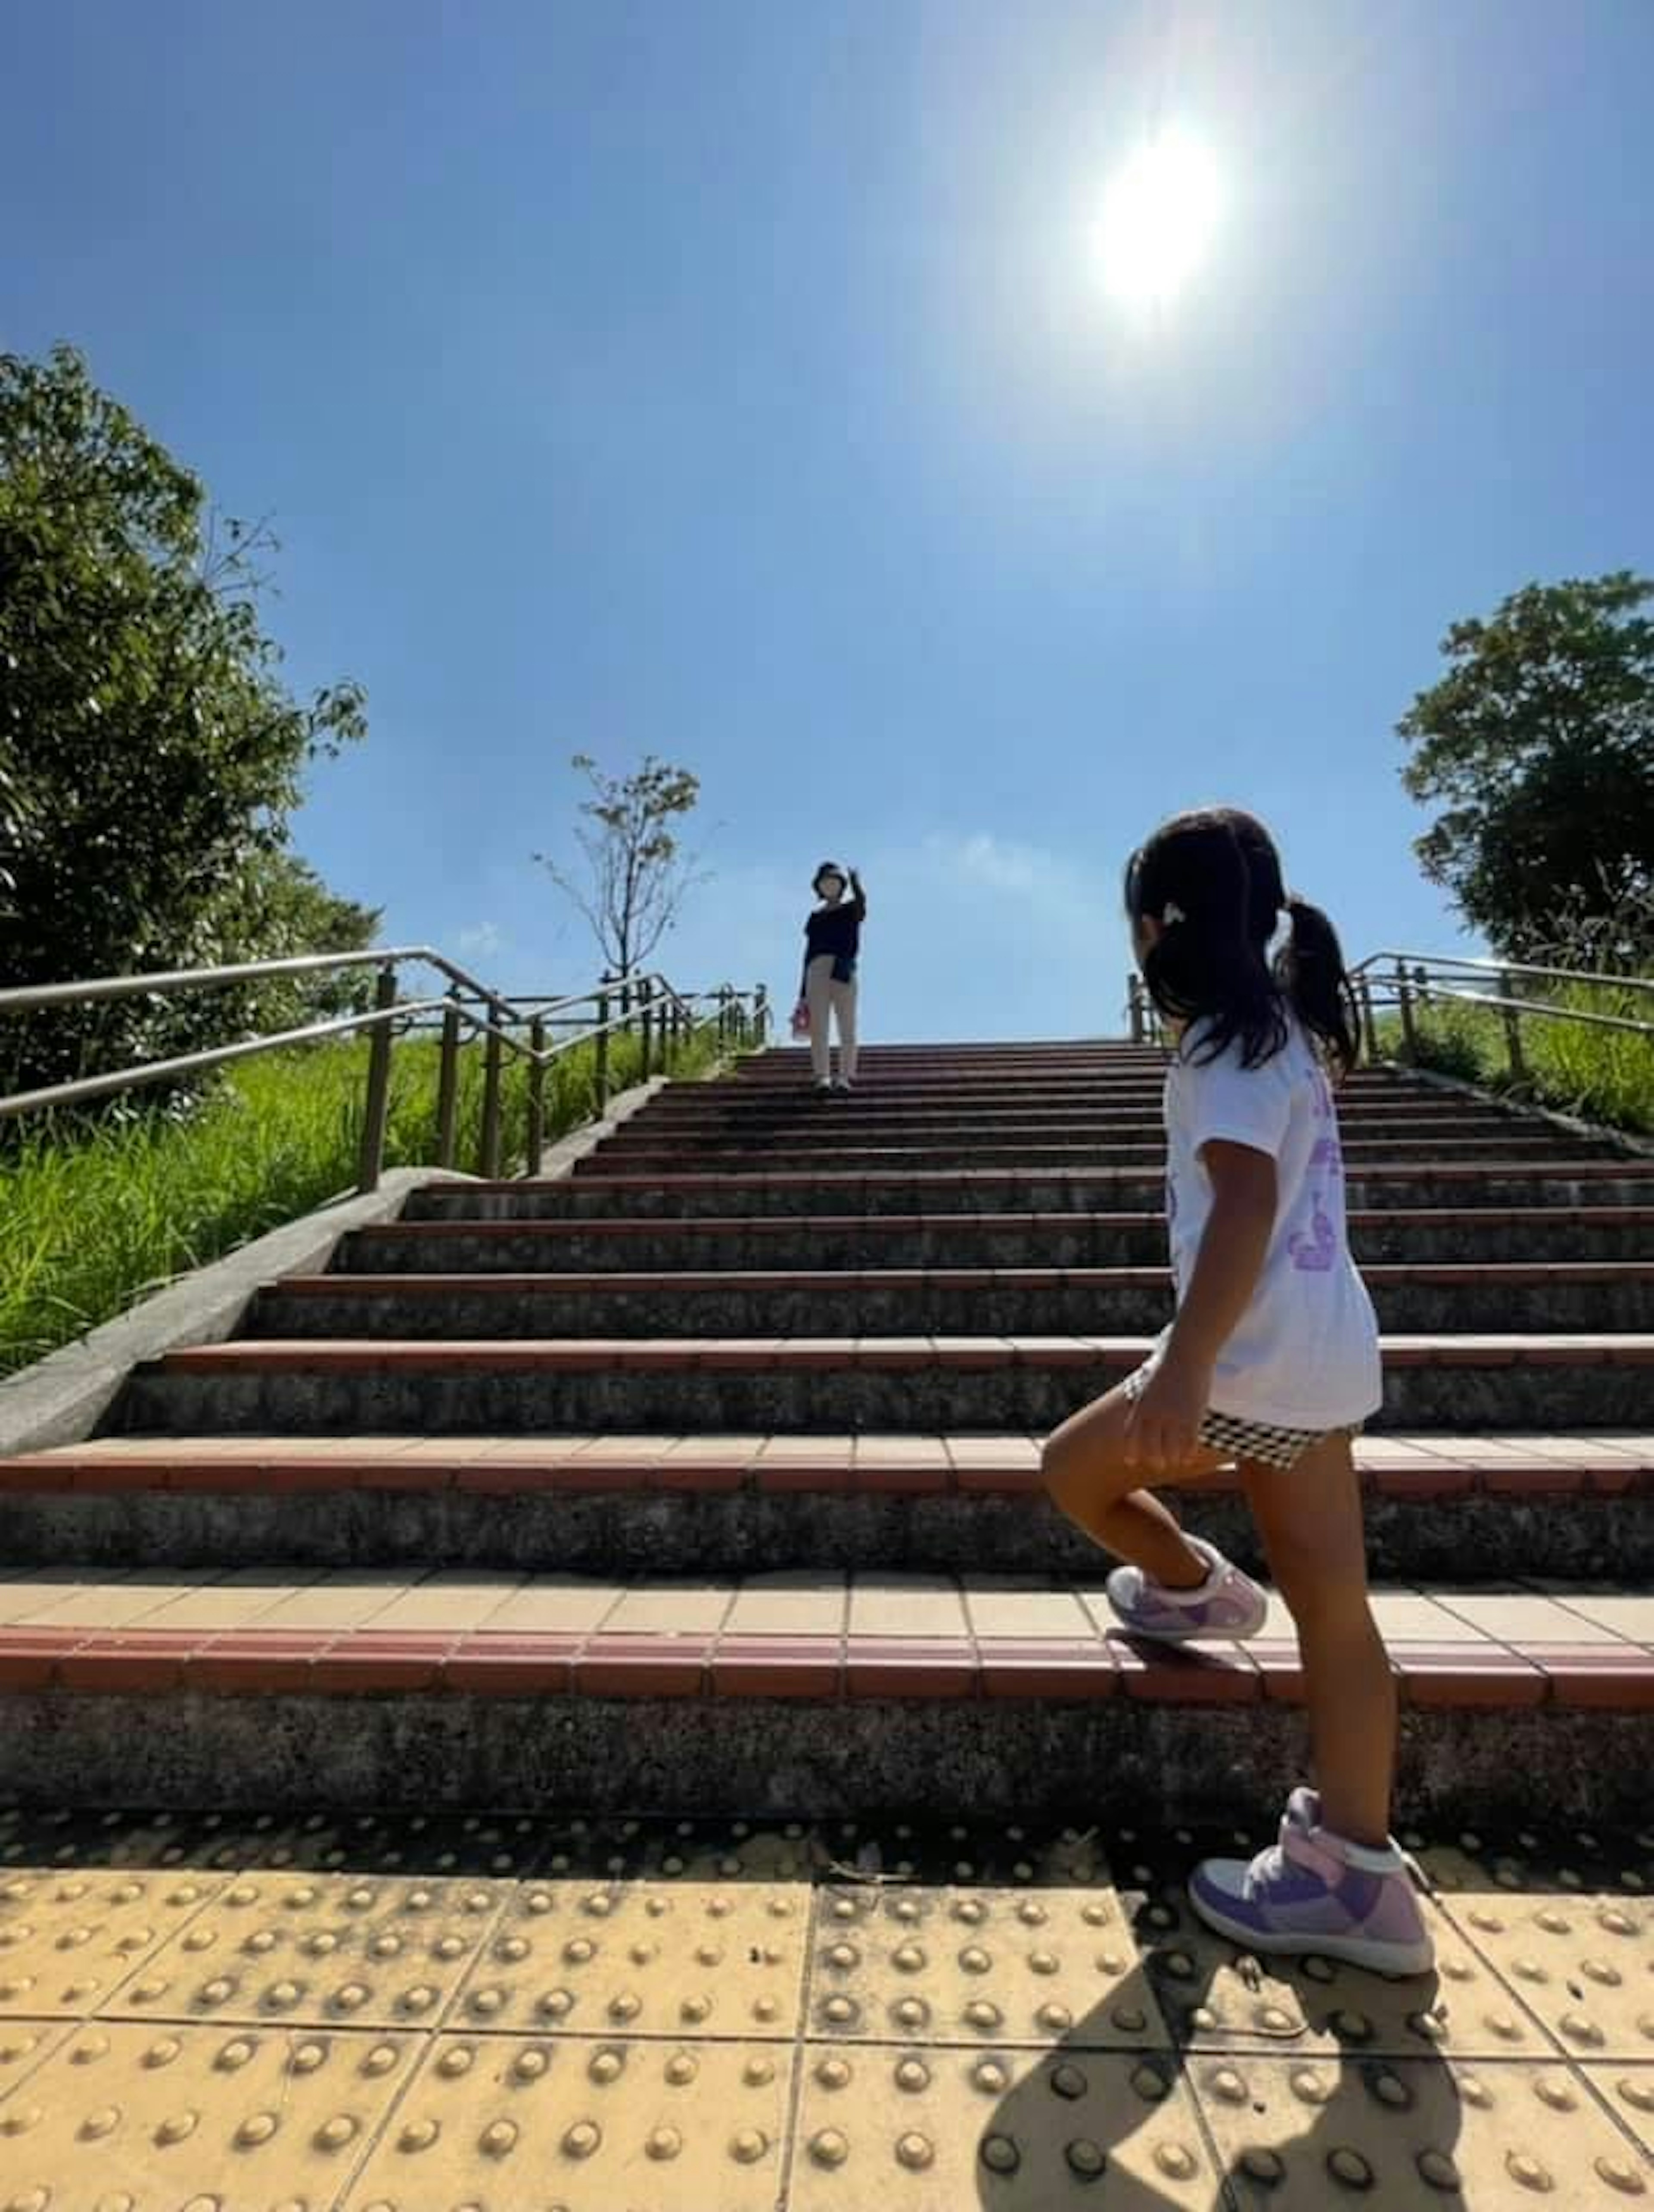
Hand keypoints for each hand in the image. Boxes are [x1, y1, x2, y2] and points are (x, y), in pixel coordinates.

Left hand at [1123, 1352, 1210, 1470]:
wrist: (1186, 1354)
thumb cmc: (1169, 1365)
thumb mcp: (1149, 1383)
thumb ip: (1145, 1399)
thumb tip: (1141, 1407)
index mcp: (1141, 1405)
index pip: (1132, 1434)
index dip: (1131, 1450)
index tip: (1131, 1461)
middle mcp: (1154, 1414)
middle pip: (1150, 1446)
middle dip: (1152, 1459)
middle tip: (1157, 1465)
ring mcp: (1173, 1416)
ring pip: (1170, 1448)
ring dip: (1171, 1458)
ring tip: (1173, 1463)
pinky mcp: (1191, 1416)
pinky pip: (1188, 1442)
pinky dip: (1187, 1453)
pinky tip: (1188, 1458)